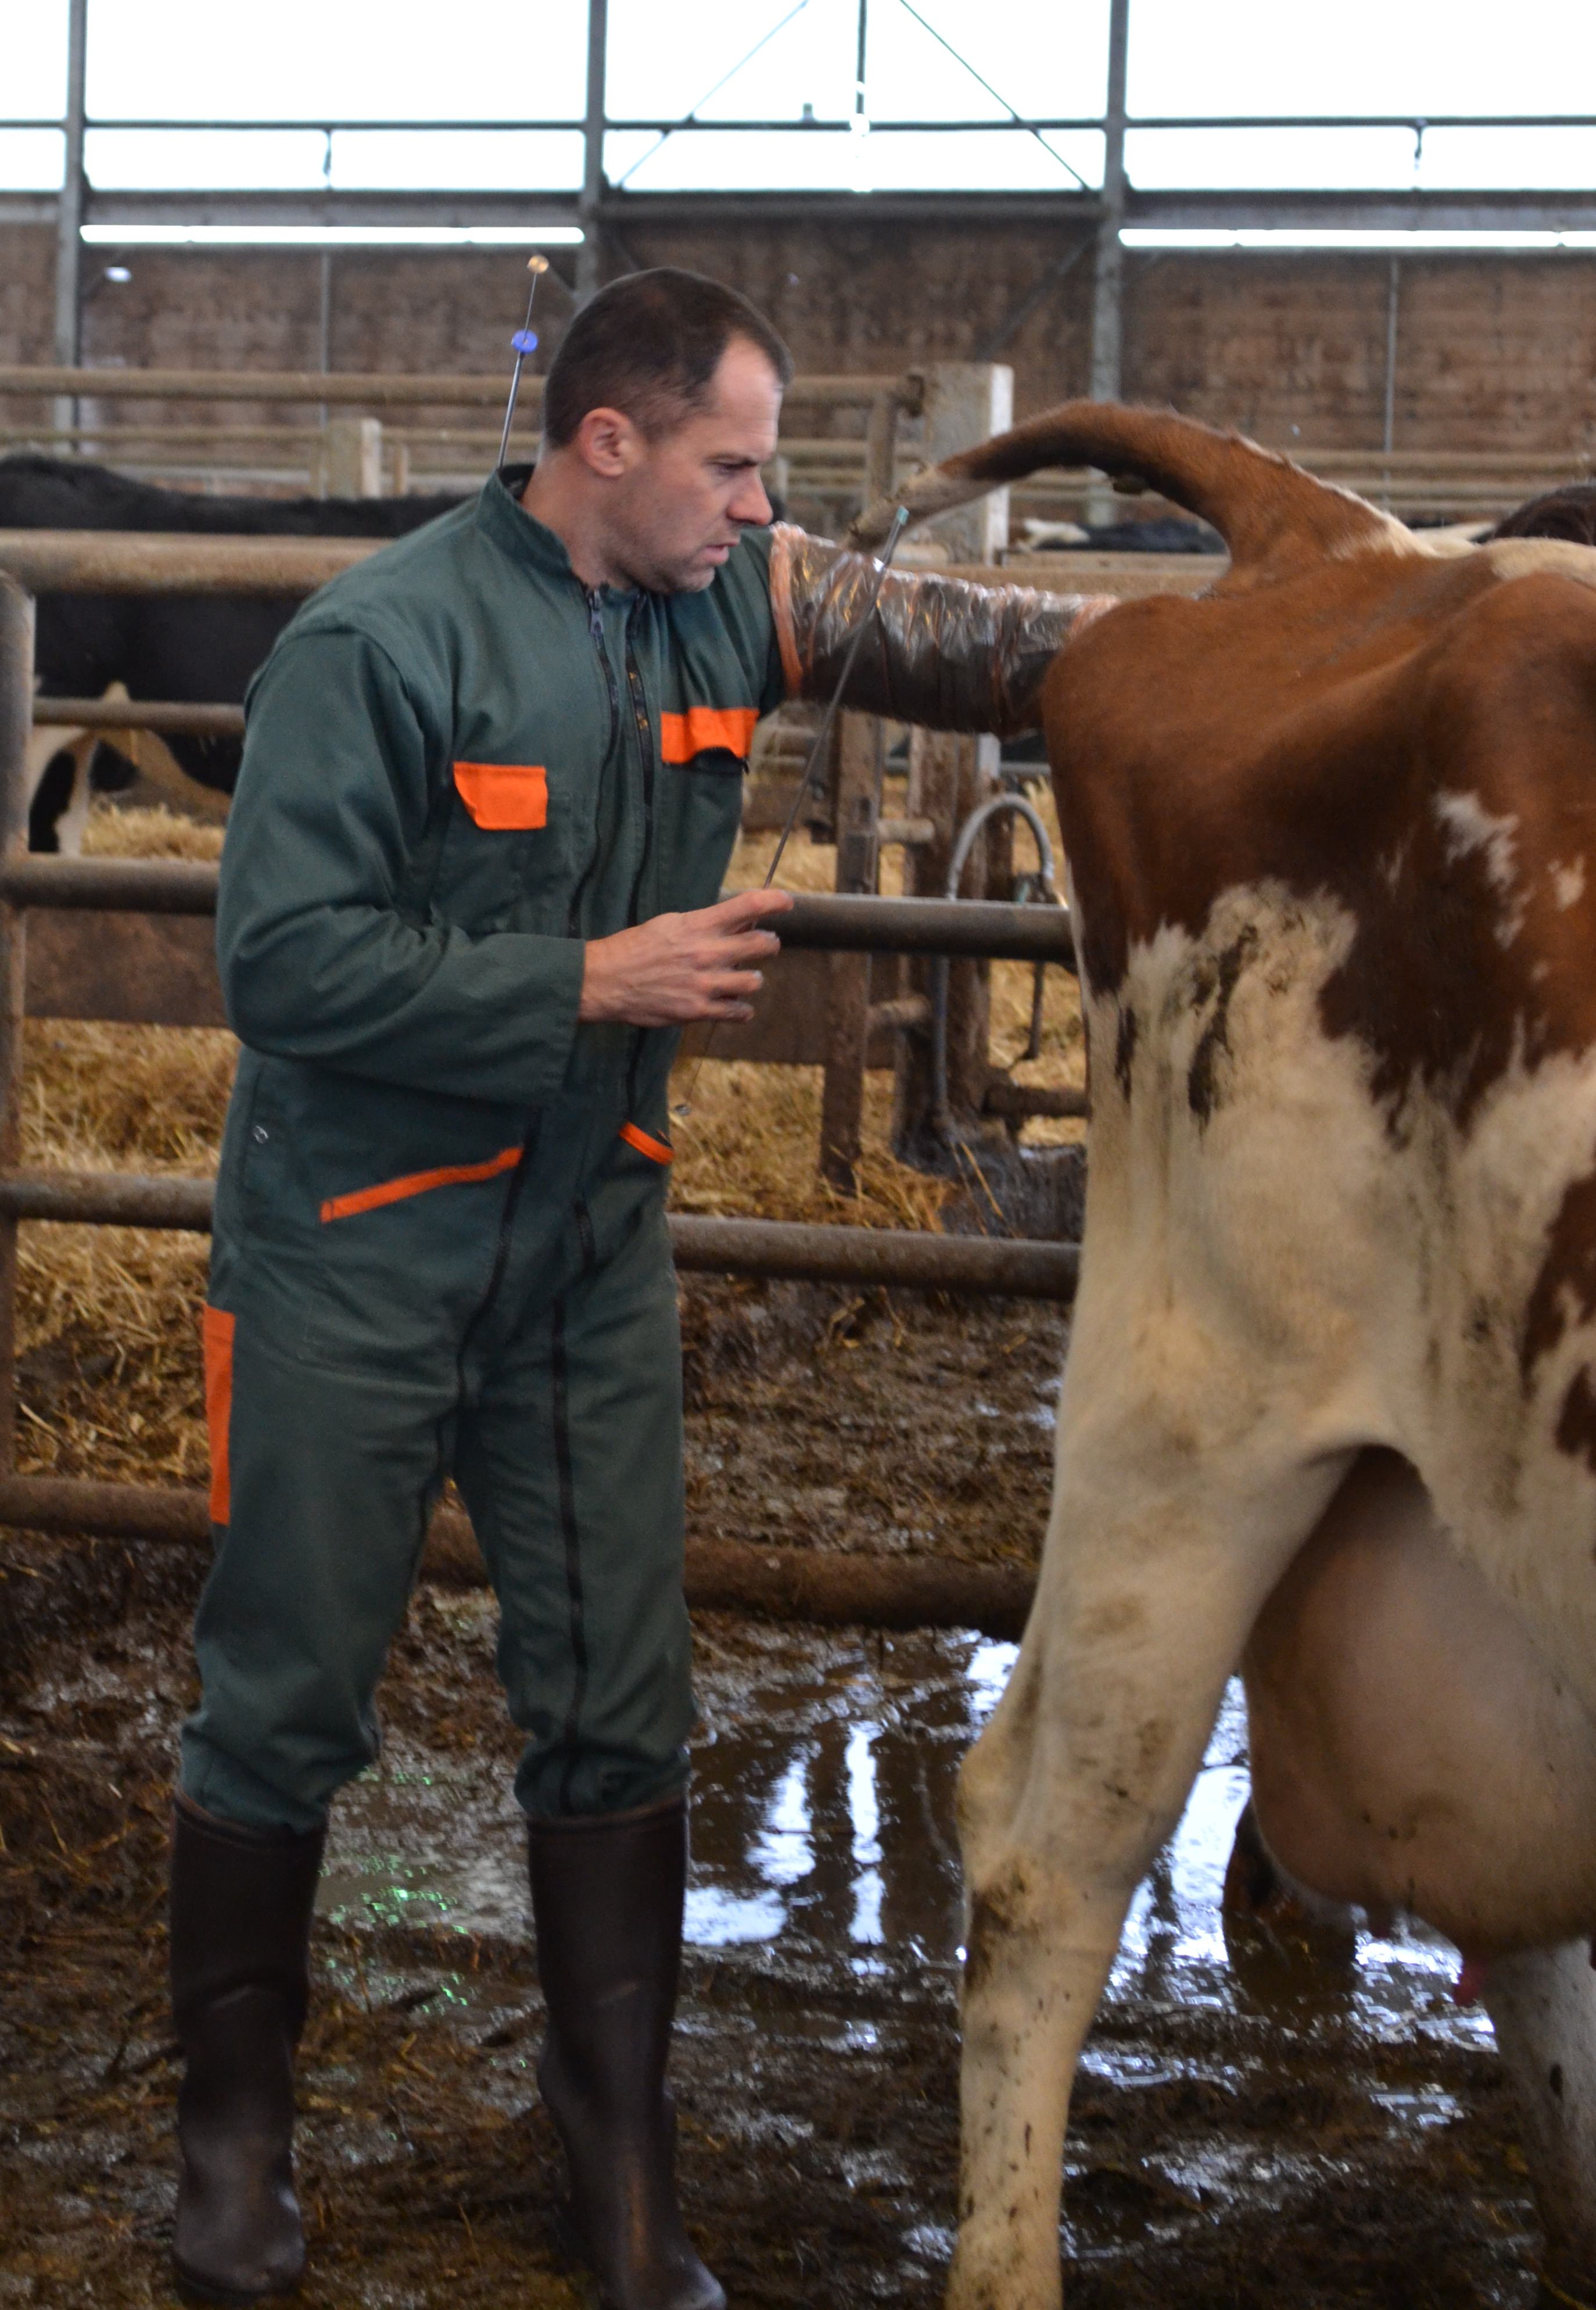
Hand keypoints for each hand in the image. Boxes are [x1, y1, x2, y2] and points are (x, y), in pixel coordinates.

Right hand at [578, 887, 794, 1025]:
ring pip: (754, 981)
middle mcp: (706, 952)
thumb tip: (739, 921)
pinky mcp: (697, 1010)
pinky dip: (741, 1009)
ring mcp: (704, 984)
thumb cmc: (634, 948)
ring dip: (753, 978)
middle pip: (762, 944)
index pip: (748, 905)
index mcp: (697, 925)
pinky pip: (738, 1012)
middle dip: (769, 943)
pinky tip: (734, 1004)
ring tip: (743, 978)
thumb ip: (705, 924)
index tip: (786, 902)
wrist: (605, 981)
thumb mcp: (669, 924)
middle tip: (766, 944)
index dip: (774, 901)